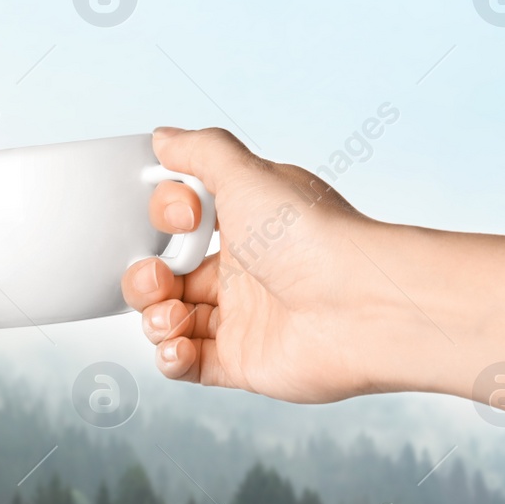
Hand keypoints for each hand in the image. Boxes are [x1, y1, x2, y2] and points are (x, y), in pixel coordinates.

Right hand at [120, 127, 387, 402]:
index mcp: (247, 225)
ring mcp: (243, 320)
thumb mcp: (248, 175)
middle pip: (168, 276)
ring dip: (154, 318)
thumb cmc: (312, 235)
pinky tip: (178, 347)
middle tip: (160, 276)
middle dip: (145, 277)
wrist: (360, 305)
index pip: (184, 224)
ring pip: (171, 321)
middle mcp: (244, 273)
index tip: (183, 216)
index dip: (166, 219)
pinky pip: (188, 365)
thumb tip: (165, 138)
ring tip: (172, 316)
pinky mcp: (244, 363)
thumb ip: (200, 151)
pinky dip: (170, 359)